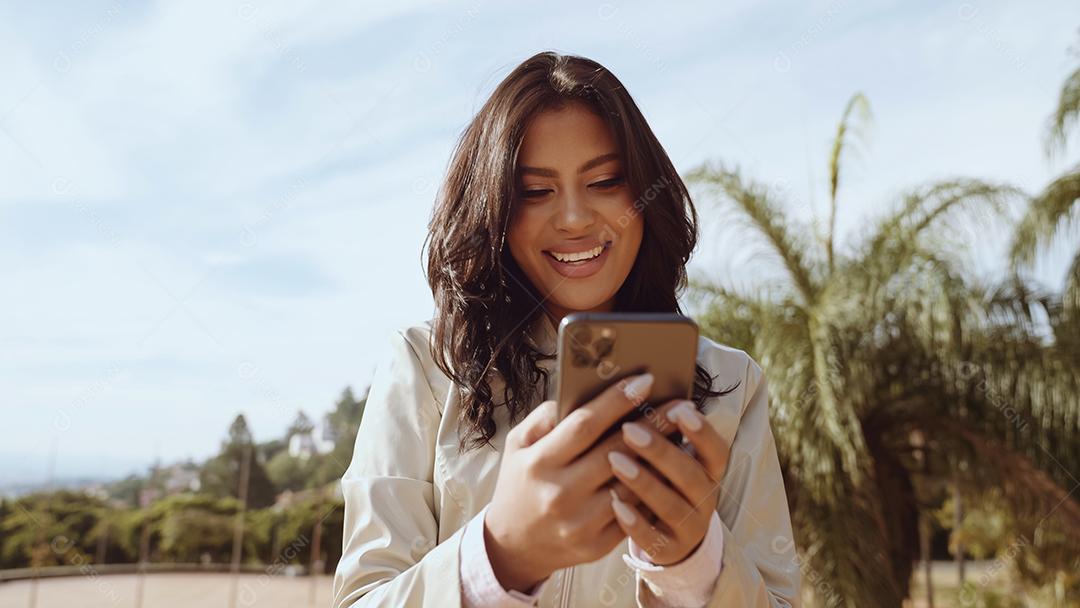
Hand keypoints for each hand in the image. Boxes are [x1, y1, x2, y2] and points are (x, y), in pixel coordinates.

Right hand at [483, 372, 683, 590]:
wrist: (514, 545)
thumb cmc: (521, 483)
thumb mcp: (518, 445)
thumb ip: (545, 417)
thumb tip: (584, 394)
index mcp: (539, 463)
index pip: (584, 425)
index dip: (617, 400)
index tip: (645, 380)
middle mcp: (559, 493)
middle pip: (616, 451)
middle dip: (652, 423)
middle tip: (679, 403)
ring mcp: (580, 522)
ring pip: (631, 484)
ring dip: (660, 458)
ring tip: (681, 433)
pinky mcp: (596, 545)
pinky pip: (634, 512)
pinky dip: (653, 489)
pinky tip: (668, 469)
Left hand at [607, 399, 729, 565]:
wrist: (664, 534)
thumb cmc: (659, 478)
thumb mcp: (666, 456)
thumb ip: (658, 430)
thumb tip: (633, 389)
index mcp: (708, 470)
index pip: (716, 450)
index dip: (701, 432)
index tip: (680, 409)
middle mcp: (705, 498)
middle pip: (690, 475)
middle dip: (661, 451)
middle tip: (629, 429)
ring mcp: (689, 527)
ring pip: (671, 505)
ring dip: (644, 482)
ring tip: (615, 461)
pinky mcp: (668, 550)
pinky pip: (652, 537)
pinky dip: (634, 520)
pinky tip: (615, 503)